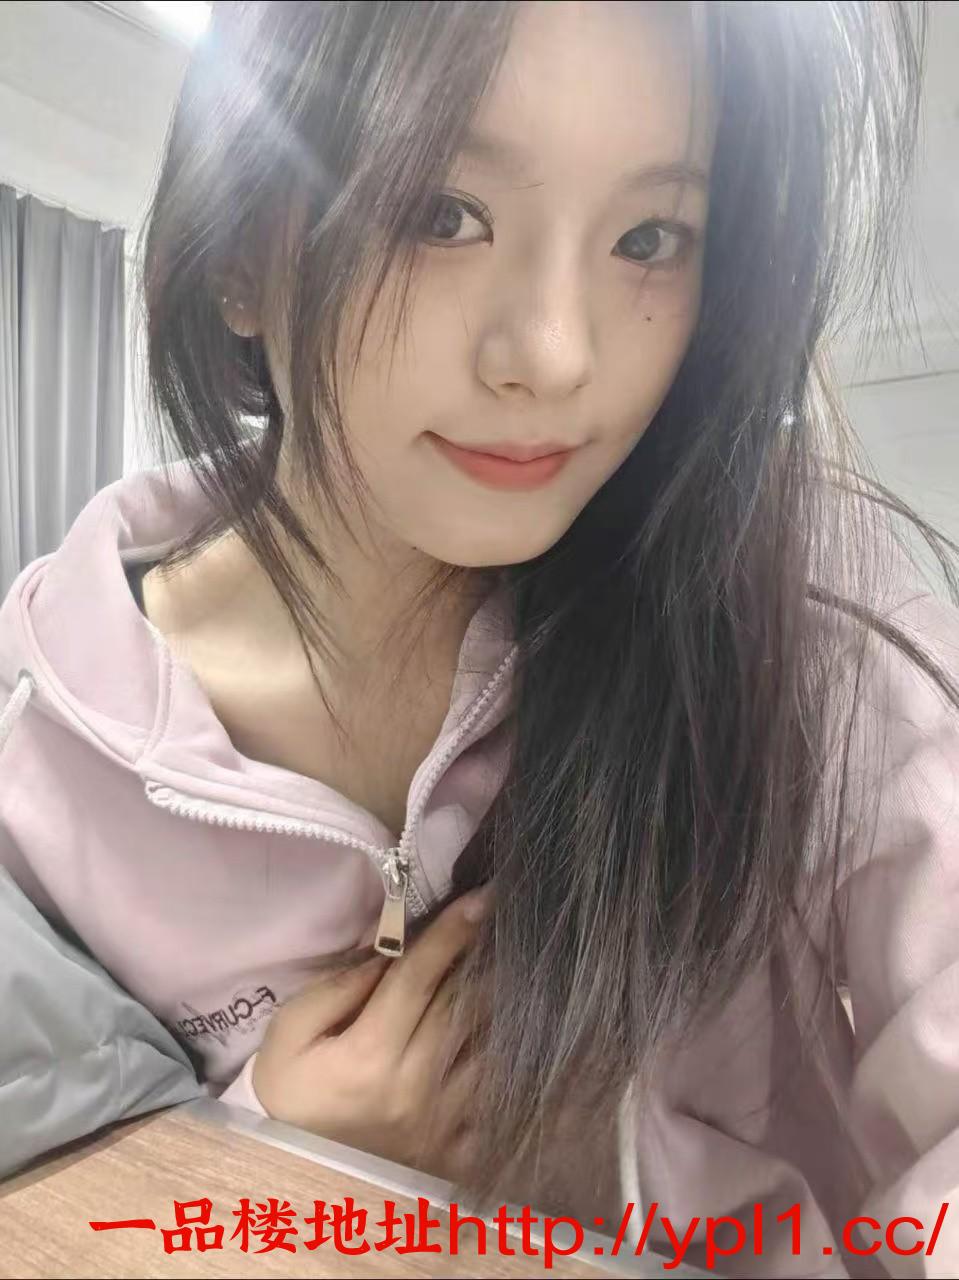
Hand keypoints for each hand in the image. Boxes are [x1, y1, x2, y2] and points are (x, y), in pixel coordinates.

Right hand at [252, 886, 491, 1179]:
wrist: (291, 1179)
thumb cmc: (290, 1094)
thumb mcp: (289, 1034)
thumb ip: (336, 989)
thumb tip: (384, 950)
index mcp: (370, 1054)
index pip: (419, 978)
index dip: (451, 933)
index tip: (483, 897)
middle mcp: (416, 1086)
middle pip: (463, 1006)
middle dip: (485, 958)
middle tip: (507, 921)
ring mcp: (443, 1123)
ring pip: (490, 1049)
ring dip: (503, 1007)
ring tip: (518, 971)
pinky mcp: (457, 1152)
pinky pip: (497, 1100)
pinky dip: (509, 1066)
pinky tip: (518, 1038)